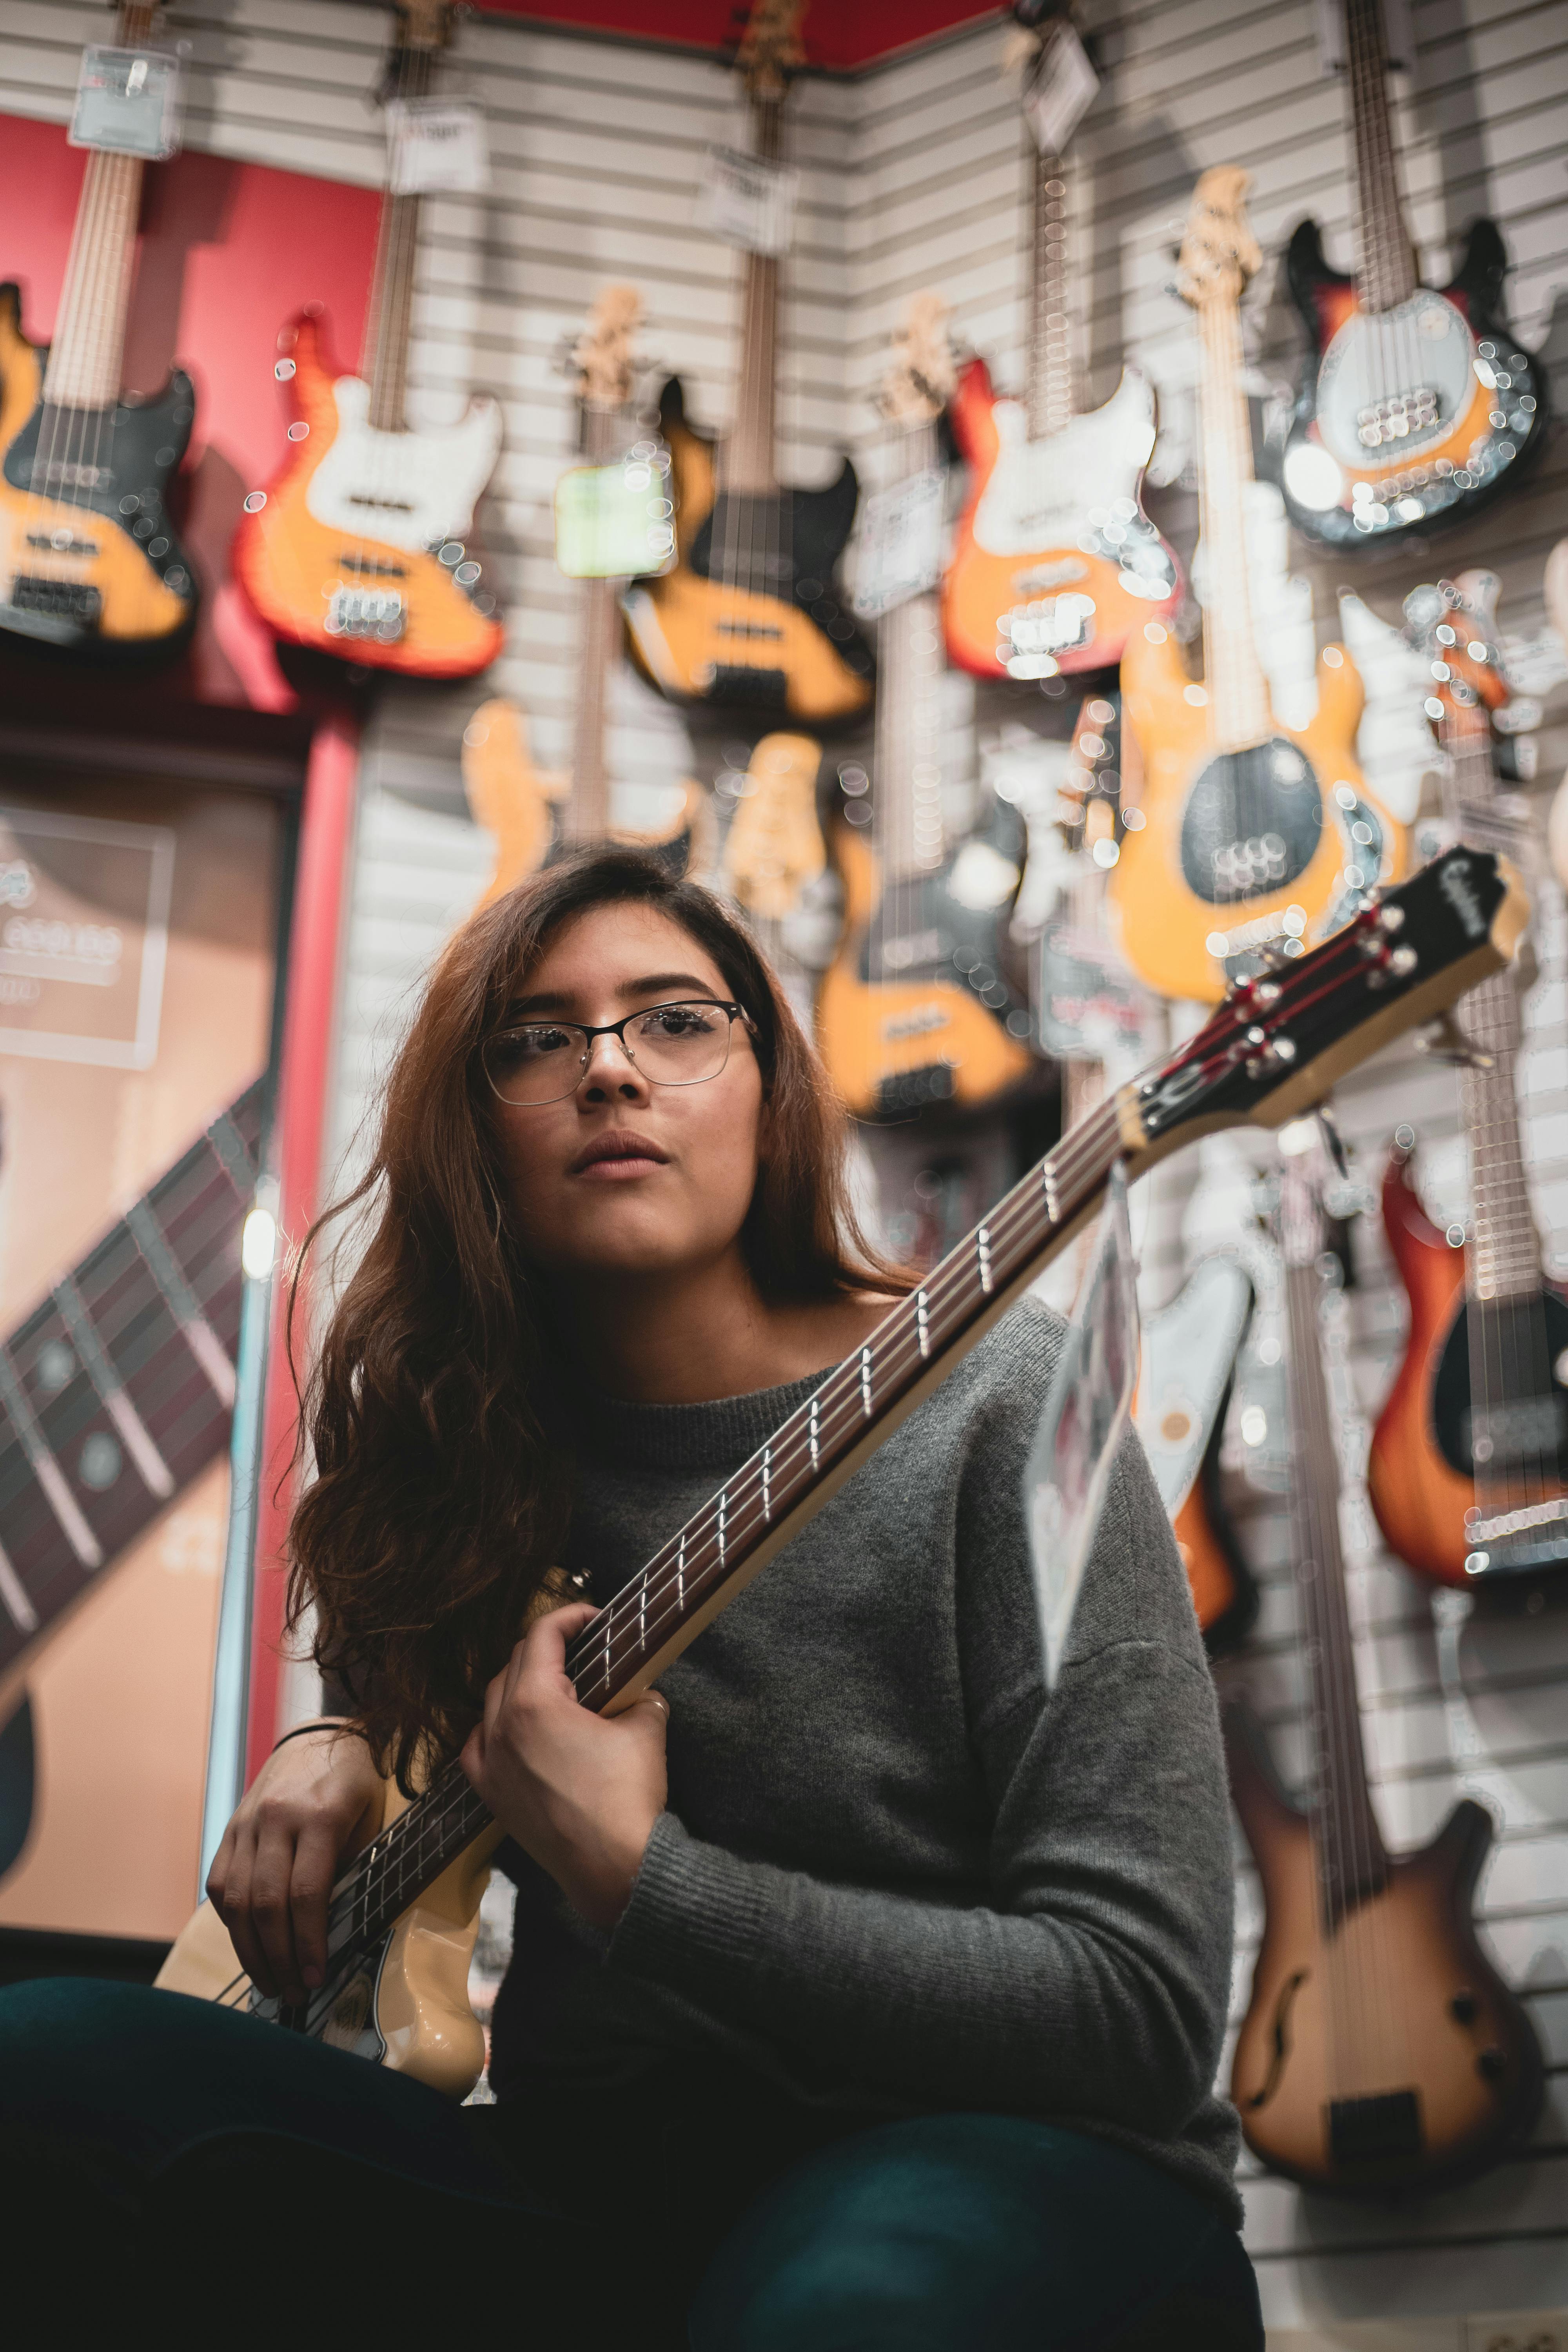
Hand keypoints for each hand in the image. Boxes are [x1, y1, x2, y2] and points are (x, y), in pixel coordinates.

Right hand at [206, 1725, 384, 2003]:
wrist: (320, 1732)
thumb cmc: (356, 1780)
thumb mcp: (372, 1816)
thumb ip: (353, 1866)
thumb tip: (334, 1928)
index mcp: (320, 1816)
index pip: (306, 1895)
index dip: (307, 1944)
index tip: (316, 1978)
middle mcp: (276, 1820)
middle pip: (265, 1904)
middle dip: (278, 1958)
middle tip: (293, 1994)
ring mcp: (247, 1823)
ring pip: (235, 1900)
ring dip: (250, 1950)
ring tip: (270, 1983)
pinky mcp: (230, 1828)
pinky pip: (219, 1884)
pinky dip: (230, 1921)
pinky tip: (248, 1945)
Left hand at [460, 1601, 668, 1930]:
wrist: (615, 1868)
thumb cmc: (629, 1798)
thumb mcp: (646, 1727)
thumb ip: (641, 1696)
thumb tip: (640, 1693)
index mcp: (535, 1703)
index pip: (542, 1636)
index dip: (569, 1616)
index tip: (592, 1618)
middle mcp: (501, 1729)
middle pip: (515, 1664)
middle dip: (547, 1648)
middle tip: (581, 1649)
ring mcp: (492, 1765)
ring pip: (492, 1703)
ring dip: (520, 1685)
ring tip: (556, 1688)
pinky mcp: (493, 1796)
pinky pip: (477, 1748)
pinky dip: (493, 1730)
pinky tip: (514, 1732)